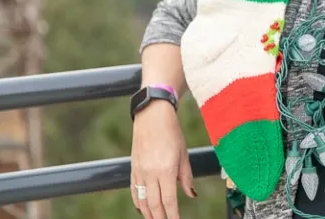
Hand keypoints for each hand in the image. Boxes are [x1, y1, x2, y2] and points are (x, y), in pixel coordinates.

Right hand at [130, 101, 195, 218]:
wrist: (152, 116)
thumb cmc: (171, 133)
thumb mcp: (183, 154)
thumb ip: (186, 177)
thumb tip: (191, 194)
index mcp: (166, 169)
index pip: (169, 200)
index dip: (173, 214)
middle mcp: (150, 173)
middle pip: (154, 204)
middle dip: (159, 218)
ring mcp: (139, 171)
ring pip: (141, 200)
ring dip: (148, 213)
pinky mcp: (133, 168)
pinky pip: (133, 190)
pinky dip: (137, 202)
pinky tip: (142, 208)